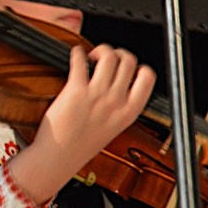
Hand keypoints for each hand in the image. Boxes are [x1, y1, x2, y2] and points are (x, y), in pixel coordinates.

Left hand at [7, 44, 154, 204]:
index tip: (127, 66)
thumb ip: (121, 106)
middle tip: (105, 59)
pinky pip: (80, 60)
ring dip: (100, 50)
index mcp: (129, 112)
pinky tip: (76, 55)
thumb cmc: (82, 145)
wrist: (60, 157)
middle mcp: (116, 101)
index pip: (148, 77)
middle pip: (128, 60)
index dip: (138, 66)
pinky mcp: (76, 90)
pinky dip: (77, 52)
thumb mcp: (114, 127)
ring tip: (91, 57)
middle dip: (117, 53)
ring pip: (109, 56)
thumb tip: (120, 84)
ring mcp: (97, 95)